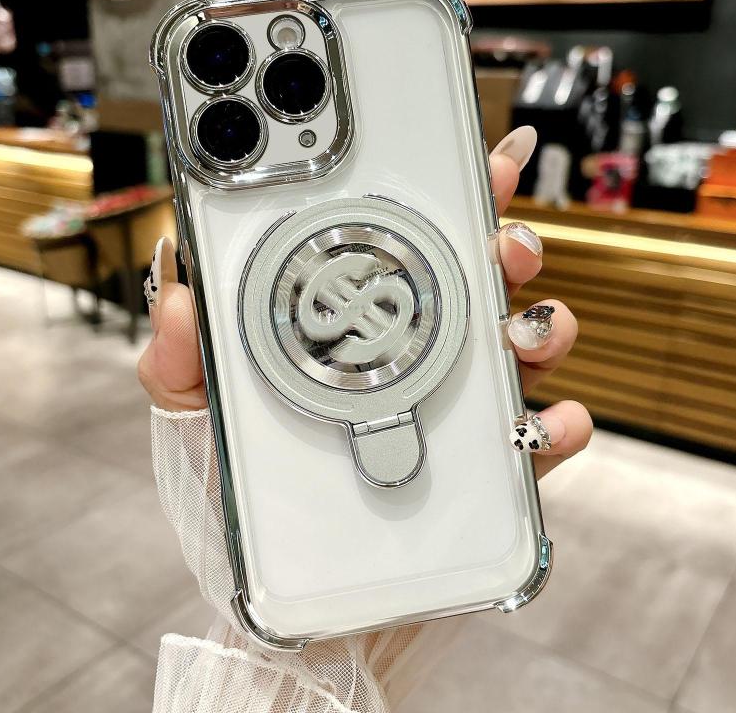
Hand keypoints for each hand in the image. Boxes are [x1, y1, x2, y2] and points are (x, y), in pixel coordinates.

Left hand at [138, 126, 591, 478]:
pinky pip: (540, 437)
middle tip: (504, 244)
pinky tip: (536, 426)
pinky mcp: (487, 466)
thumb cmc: (246, 478)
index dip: (451, 202)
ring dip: (543, 327)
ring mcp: (460, 406)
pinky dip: (558, 424)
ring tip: (522, 332)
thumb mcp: (199, 408)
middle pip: (485, 283)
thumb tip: (179, 302)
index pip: (413, 247)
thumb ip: (178, 358)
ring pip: (526, 347)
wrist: (281, 567)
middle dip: (511, 247)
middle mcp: (421, 354)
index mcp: (363, 324)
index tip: (477, 167)